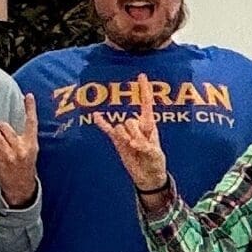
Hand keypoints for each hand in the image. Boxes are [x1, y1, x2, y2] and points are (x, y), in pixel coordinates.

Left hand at [0, 93, 39, 208]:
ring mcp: (8, 153)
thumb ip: (25, 138)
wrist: (22, 187)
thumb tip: (12, 126)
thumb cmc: (26, 168)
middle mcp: (20, 147)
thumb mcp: (31, 152)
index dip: (30, 108)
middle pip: (7, 127)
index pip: (32, 122)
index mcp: (31, 144)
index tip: (28, 96)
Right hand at [95, 73, 169, 193]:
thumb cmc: (156, 163)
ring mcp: (126, 132)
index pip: (146, 104)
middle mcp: (137, 125)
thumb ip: (146, 147)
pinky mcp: (117, 141)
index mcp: (150, 125)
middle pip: (130, 121)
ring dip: (125, 139)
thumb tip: (133, 143)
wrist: (147, 175)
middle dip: (134, 134)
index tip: (141, 75)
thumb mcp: (155, 155)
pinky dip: (102, 123)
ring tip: (133, 150)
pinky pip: (108, 130)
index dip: (144, 90)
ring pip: (119, 127)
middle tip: (141, 148)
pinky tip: (95, 116)